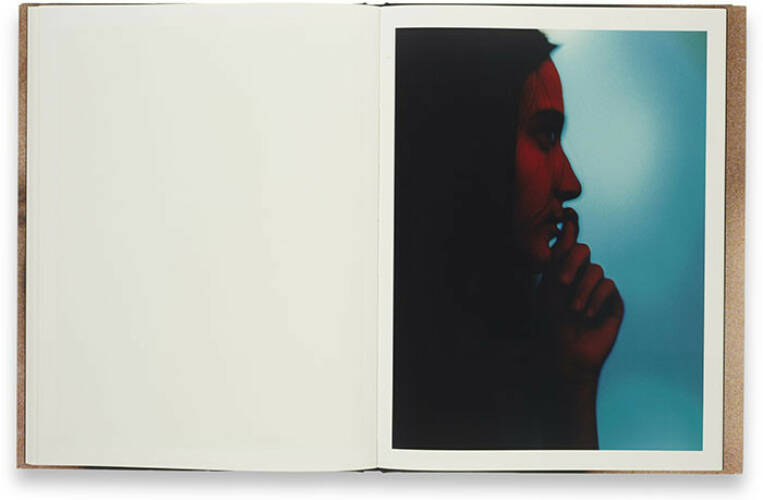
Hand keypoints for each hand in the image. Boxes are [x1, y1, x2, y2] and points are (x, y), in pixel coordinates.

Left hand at [536, 208, 623, 382]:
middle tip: (562, 282)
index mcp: (561, 270)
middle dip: (572, 263)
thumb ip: (556, 258)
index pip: (568, 244)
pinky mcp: (612, 300)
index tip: (568, 215)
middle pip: (583, 250)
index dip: (570, 228)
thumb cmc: (552, 322)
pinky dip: (595, 299)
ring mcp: (597, 287)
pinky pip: (608, 286)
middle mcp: (580, 275)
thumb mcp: (549, 287)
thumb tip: (564, 228)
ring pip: (596, 270)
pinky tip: (587, 315)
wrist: (566, 353)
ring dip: (582, 290)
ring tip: (574, 310)